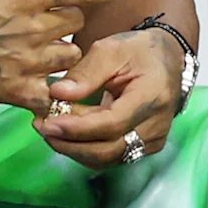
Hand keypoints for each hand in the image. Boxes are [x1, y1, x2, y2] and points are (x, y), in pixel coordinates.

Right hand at [0, 0, 125, 111]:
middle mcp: (33, 29)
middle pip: (76, 23)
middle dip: (68, 17)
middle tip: (49, 16)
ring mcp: (26, 62)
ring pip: (70, 56)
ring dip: (62, 49)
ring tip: (44, 45)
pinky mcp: (16, 90)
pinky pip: (52, 91)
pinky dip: (52, 86)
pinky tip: (42, 78)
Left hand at [38, 28, 185, 168]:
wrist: (167, 61)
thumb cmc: (139, 51)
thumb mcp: (111, 49)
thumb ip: (85, 72)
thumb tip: (58, 94)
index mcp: (152, 96)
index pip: (112, 123)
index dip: (78, 128)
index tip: (48, 122)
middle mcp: (156, 125)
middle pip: (107, 149)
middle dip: (69, 142)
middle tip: (41, 126)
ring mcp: (151, 141)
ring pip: (105, 158)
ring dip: (72, 148)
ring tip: (47, 128)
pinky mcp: (143, 148)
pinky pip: (108, 156)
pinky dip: (83, 148)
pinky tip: (64, 134)